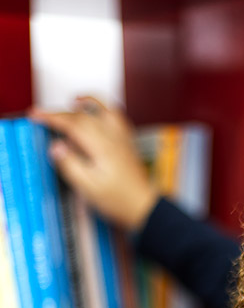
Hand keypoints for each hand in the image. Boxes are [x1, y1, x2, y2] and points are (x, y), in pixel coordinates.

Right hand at [30, 97, 158, 230]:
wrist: (144, 207)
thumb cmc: (119, 200)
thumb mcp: (88, 187)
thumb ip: (70, 165)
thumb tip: (55, 146)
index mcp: (102, 146)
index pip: (72, 123)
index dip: (50, 117)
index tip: (34, 116)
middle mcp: (114, 137)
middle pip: (83, 115)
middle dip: (60, 112)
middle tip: (42, 115)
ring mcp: (123, 138)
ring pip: (105, 109)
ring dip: (88, 101)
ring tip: (74, 100)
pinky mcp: (128, 143)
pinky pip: (117, 117)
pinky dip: (105, 109)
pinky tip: (99, 113)